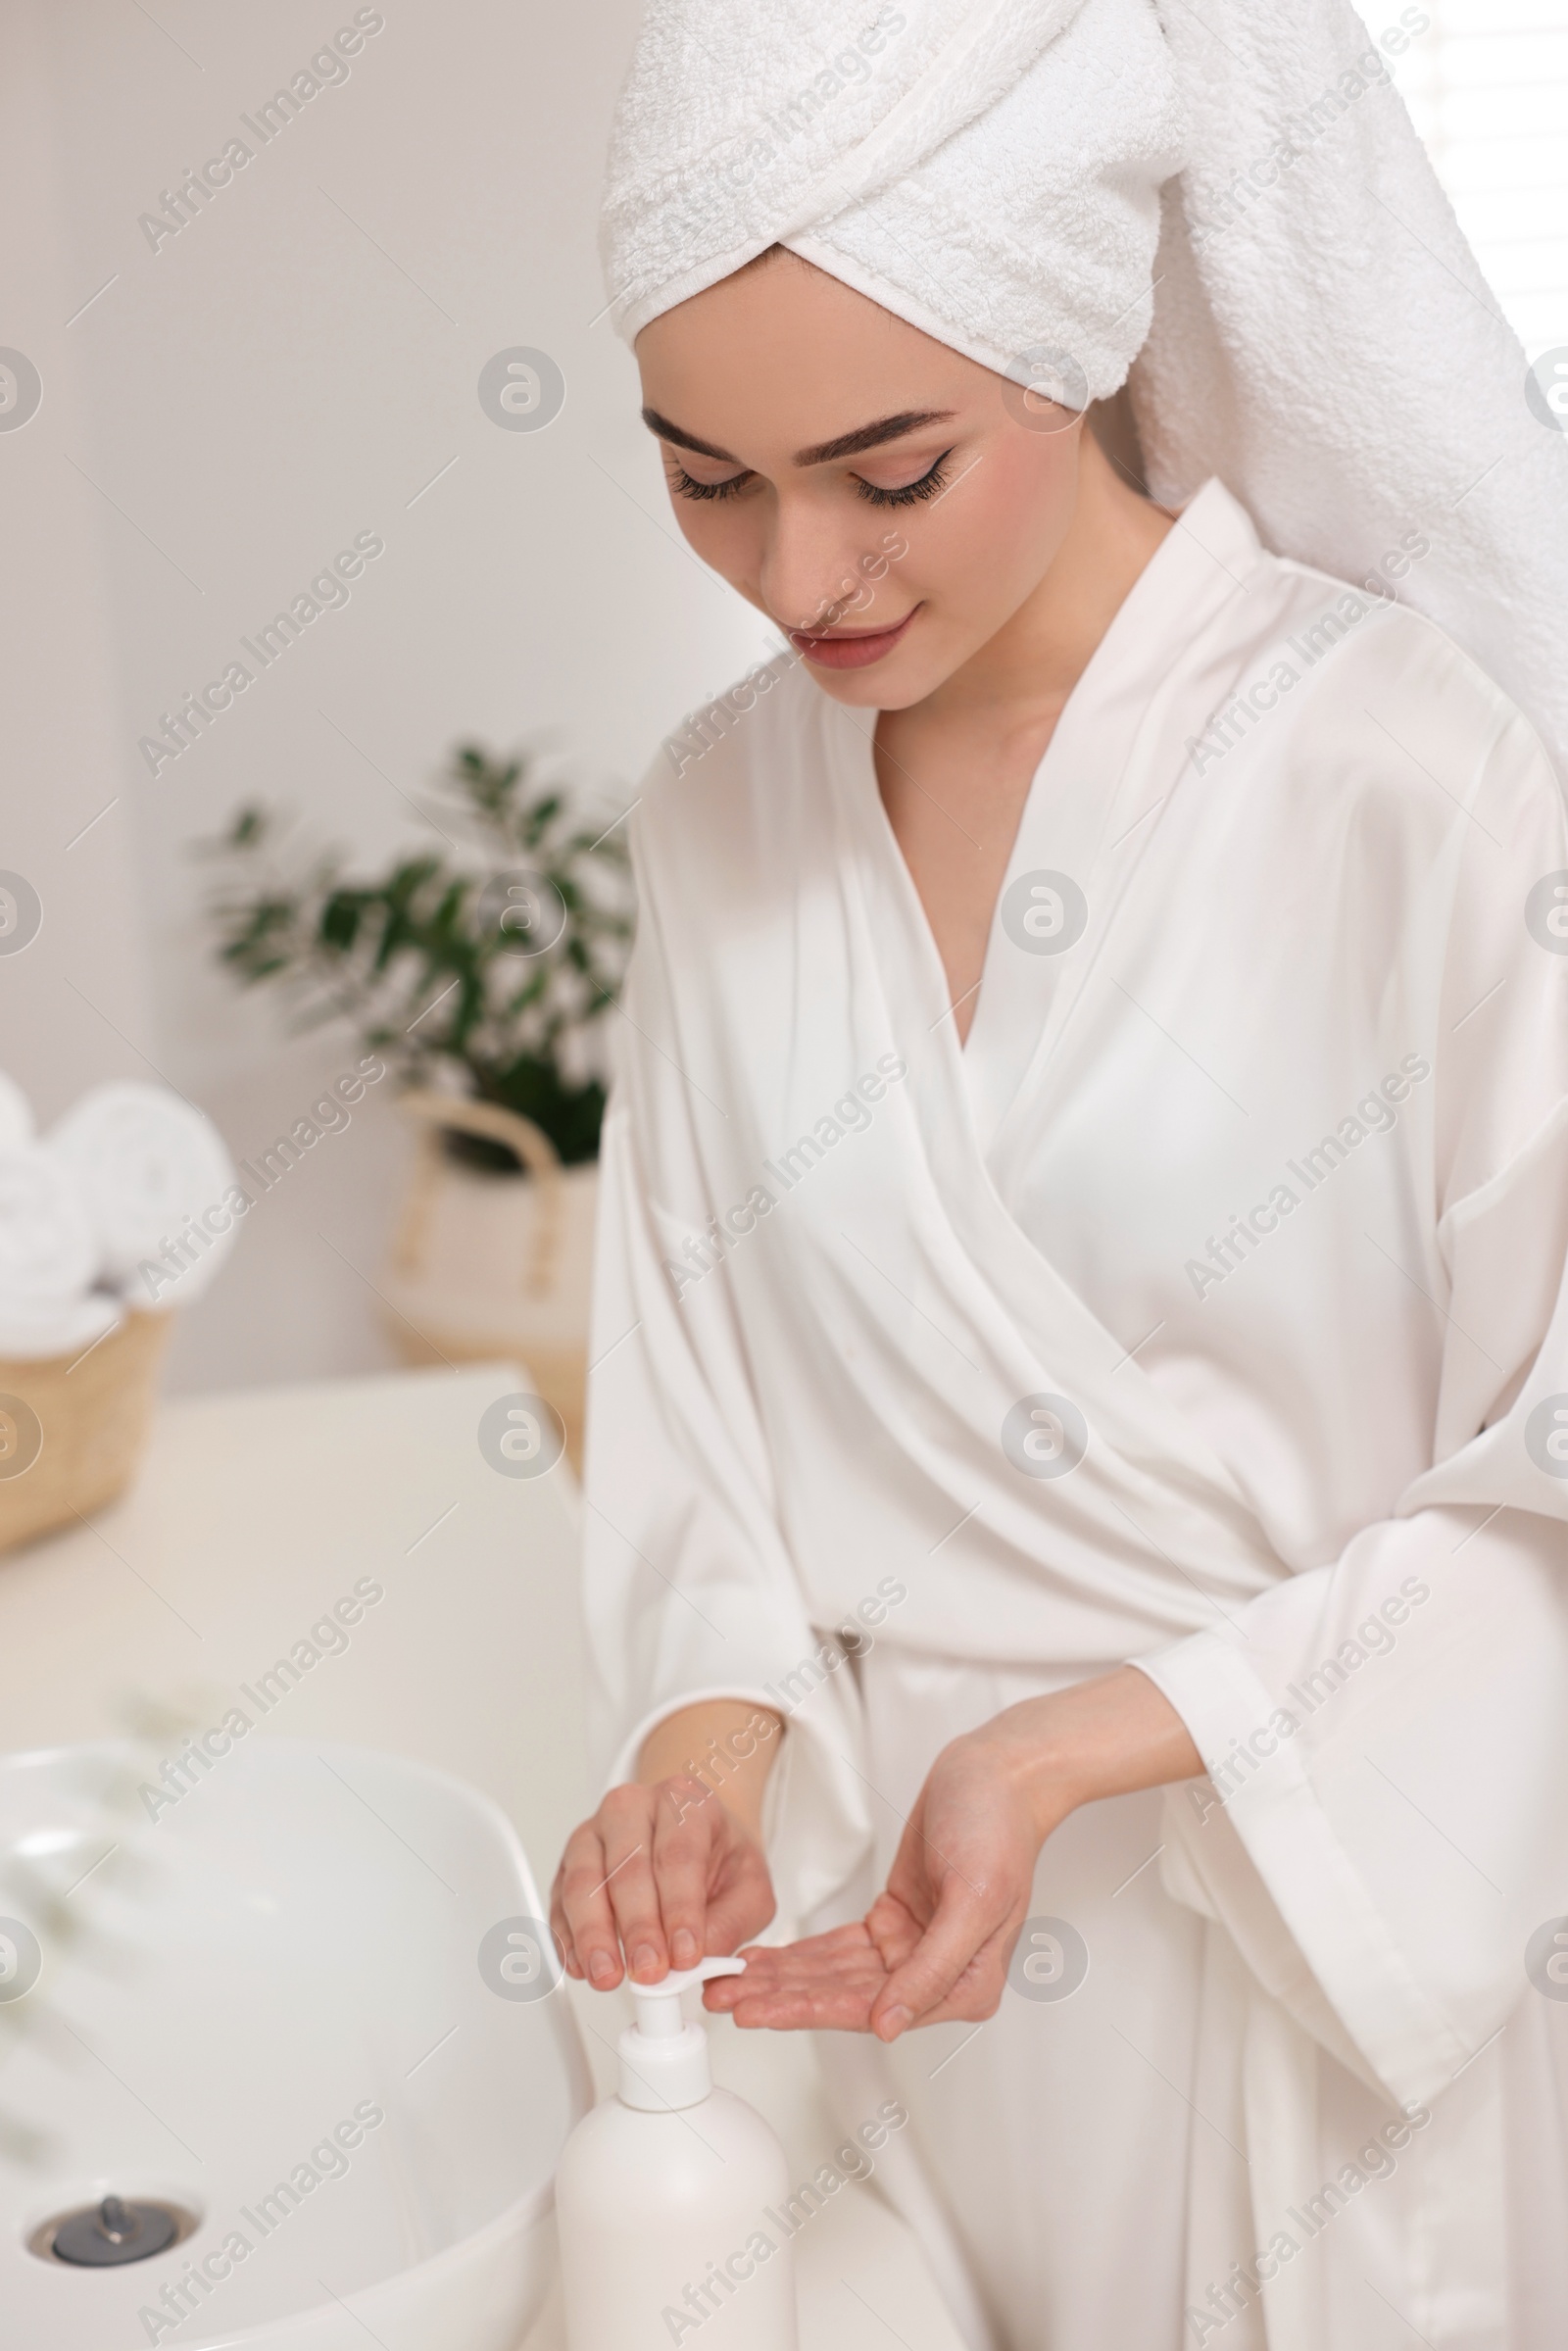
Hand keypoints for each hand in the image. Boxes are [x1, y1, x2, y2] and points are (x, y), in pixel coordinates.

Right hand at [550, 1773, 776, 1990]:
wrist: (692, 1835)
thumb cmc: (721, 1857)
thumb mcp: (750, 1888)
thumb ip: (730, 1924)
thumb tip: (696, 1965)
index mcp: (685, 1801)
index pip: (679, 1855)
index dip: (679, 1909)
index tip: (684, 1956)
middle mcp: (633, 1807)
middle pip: (628, 1867)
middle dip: (637, 1928)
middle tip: (648, 1972)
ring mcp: (595, 1831)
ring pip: (585, 1880)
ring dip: (593, 1934)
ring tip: (608, 1975)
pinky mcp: (569, 1861)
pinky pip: (561, 1898)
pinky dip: (567, 1935)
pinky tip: (580, 1964)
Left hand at [705, 1666, 1199, 2038]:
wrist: (998, 1774)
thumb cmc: (999, 1828)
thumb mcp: (975, 1898)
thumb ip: (933, 1970)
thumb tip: (889, 2023)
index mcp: (965, 1985)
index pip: (872, 2008)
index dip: (810, 2009)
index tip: (760, 2010)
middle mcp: (935, 1976)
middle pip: (844, 1996)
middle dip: (782, 1997)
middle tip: (725, 1999)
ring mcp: (911, 1950)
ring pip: (833, 1975)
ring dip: (782, 1979)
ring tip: (728, 1984)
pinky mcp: (892, 1922)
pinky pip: (837, 1949)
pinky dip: (799, 1954)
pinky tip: (763, 1961)